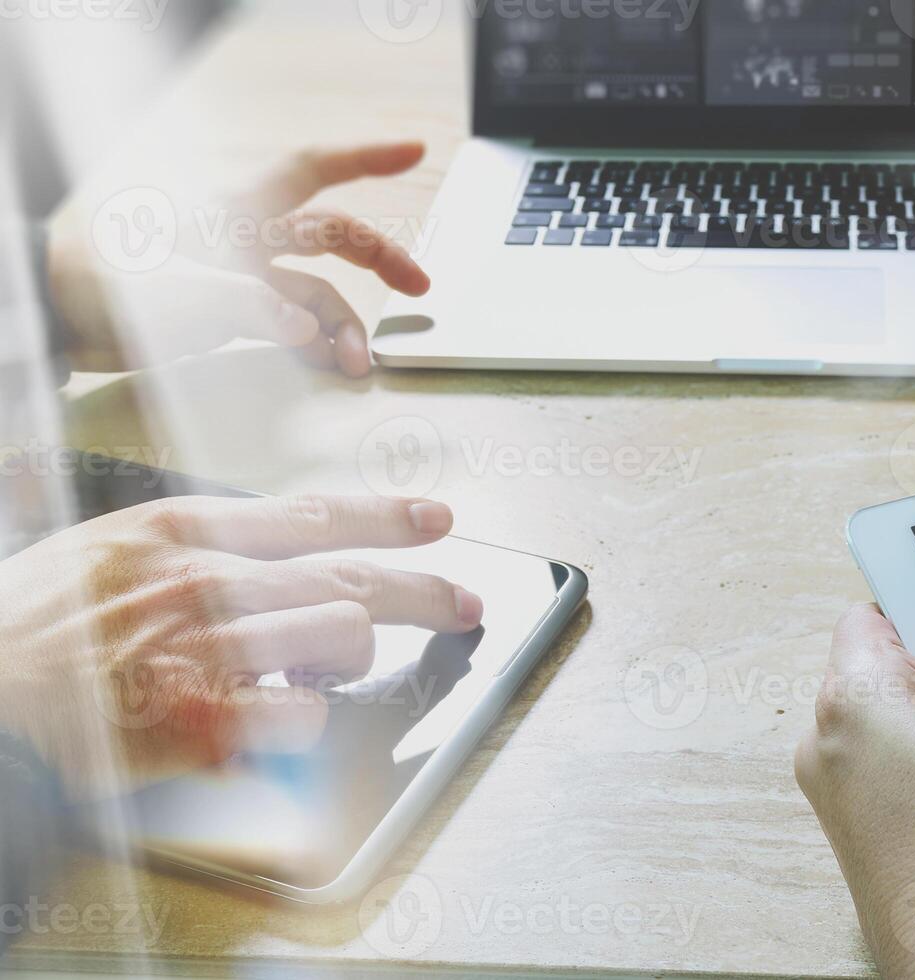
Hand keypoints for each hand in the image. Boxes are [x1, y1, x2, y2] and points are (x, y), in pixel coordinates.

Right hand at [0, 494, 482, 800]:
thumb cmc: (26, 626)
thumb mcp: (101, 548)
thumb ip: (187, 544)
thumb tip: (265, 552)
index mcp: (178, 529)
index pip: (312, 514)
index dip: (385, 517)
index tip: (434, 518)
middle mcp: (205, 577)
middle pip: (350, 576)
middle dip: (423, 590)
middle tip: (466, 602)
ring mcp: (207, 647)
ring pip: (341, 635)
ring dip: (354, 657)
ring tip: (337, 668)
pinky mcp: (204, 720)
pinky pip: (302, 716)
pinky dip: (305, 722)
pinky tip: (281, 720)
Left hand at [48, 143, 431, 377]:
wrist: (56, 314)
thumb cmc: (102, 282)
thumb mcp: (174, 289)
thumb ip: (246, 305)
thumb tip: (306, 328)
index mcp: (233, 209)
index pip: (311, 170)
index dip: (366, 158)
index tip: (413, 148)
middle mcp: (245, 236)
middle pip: (331, 236)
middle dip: (380, 259)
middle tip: (420, 287)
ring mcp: (241, 276)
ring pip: (314, 291)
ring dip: (342, 325)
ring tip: (358, 364)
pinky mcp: (231, 311)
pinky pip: (290, 323)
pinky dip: (314, 342)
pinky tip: (329, 363)